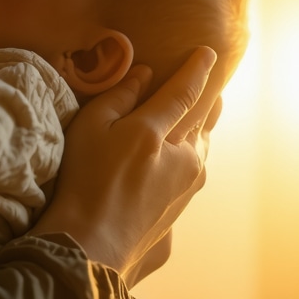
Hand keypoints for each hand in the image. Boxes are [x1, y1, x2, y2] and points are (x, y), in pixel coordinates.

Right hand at [32, 46, 220, 282]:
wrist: (91, 246)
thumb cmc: (83, 182)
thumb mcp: (91, 128)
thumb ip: (119, 97)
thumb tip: (144, 74)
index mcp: (158, 132)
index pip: (185, 92)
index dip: (197, 69)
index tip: (208, 51)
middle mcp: (184, 158)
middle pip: (205, 117)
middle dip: (210, 94)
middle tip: (215, 76)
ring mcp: (187, 186)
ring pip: (204, 144)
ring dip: (206, 122)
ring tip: (207, 108)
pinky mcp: (181, 208)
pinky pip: (196, 167)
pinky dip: (197, 147)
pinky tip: (189, 149)